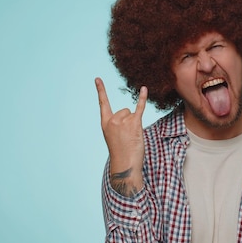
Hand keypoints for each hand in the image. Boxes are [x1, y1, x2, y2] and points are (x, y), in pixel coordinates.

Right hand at [95, 77, 147, 196]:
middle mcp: (112, 120)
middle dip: (128, 121)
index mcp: (105, 123)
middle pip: (124, 110)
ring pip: (131, 113)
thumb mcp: (114, 137)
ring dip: (134, 123)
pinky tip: (144, 89)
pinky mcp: (134, 123)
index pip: (102, 103)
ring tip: (131, 137)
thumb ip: (118, 124)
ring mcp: (122, 121)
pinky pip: (139, 108)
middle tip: (127, 137)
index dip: (100, 90)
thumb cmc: (121, 153)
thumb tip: (130, 113)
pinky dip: (143, 98)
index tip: (97, 78)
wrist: (125, 164)